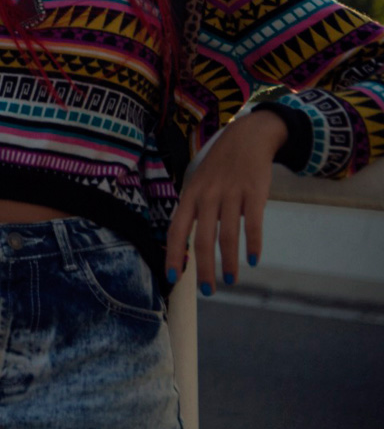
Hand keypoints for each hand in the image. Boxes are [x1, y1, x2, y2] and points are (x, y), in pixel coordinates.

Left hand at [166, 109, 286, 293]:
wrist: (247, 137)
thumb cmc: (219, 168)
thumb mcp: (199, 184)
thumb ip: (196, 212)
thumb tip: (191, 247)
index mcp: (190, 195)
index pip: (176, 230)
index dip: (173, 255)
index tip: (172, 278)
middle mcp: (207, 196)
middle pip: (202, 239)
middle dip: (203, 268)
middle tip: (208, 291)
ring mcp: (231, 193)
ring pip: (228, 235)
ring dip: (230, 262)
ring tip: (231, 280)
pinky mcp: (254, 192)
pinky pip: (253, 223)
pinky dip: (253, 244)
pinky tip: (253, 260)